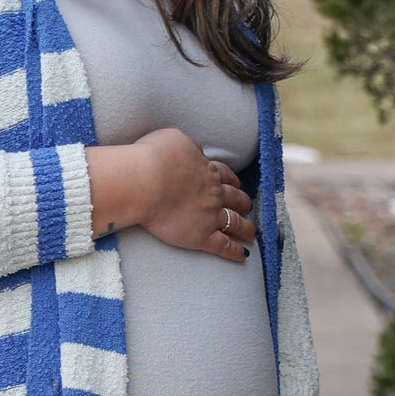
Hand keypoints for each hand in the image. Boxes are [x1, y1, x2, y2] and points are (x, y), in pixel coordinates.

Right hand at [87, 129, 255, 261]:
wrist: (144, 183)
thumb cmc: (152, 158)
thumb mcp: (175, 139)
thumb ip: (189, 146)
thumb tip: (196, 152)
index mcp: (207, 170)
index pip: (225, 175)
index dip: (232, 181)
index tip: (235, 185)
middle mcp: (214, 193)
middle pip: (236, 198)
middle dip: (243, 202)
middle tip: (246, 207)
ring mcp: (211, 216)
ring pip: (236, 222)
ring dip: (246, 228)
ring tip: (250, 233)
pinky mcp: (202, 236)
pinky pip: (225, 246)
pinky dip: (236, 251)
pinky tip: (242, 255)